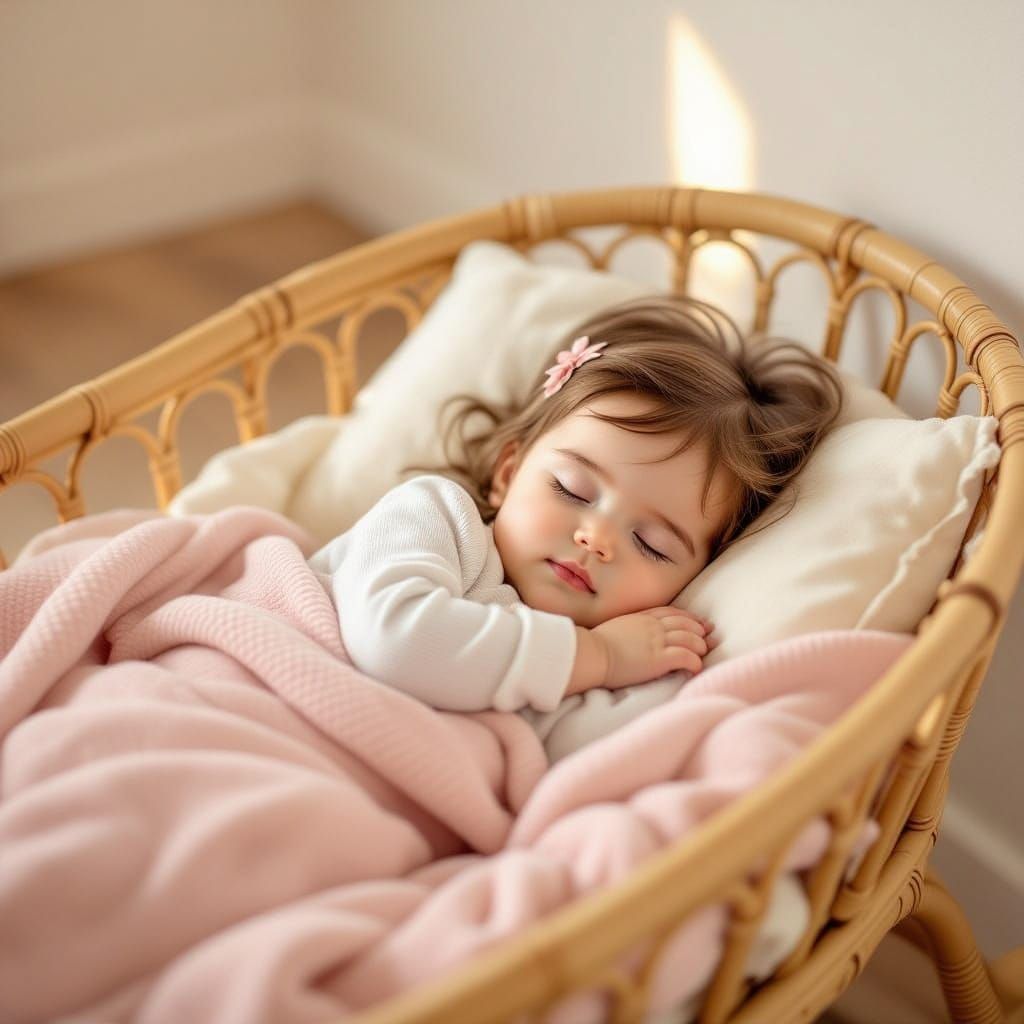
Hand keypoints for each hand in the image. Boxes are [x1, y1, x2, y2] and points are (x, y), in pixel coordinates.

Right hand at [592, 607, 713, 688]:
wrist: (591, 653)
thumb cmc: (595, 644)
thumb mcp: (614, 628)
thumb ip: (628, 628)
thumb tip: (631, 636)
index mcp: (642, 618)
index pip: (671, 612)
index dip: (687, 617)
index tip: (697, 621)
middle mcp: (653, 626)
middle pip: (685, 623)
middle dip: (700, 629)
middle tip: (710, 635)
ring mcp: (657, 641)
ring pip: (690, 639)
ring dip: (700, 646)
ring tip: (703, 653)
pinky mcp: (659, 659)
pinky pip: (686, 657)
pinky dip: (695, 662)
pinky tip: (697, 668)